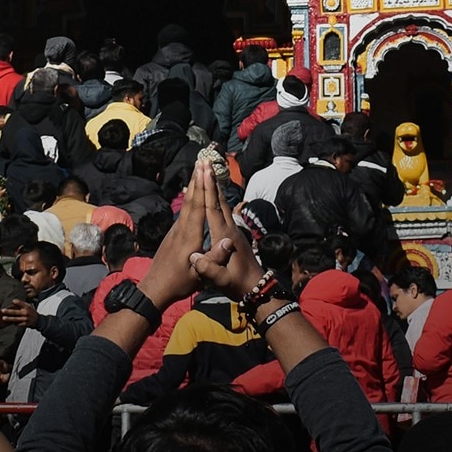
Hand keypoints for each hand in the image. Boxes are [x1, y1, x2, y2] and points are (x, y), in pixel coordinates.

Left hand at [0, 299, 36, 329]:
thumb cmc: (31, 311)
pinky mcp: (25, 324)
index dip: (17, 302)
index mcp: (27, 307)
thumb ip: (22, 304)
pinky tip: (10, 322)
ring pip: (16, 319)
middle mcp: (26, 313)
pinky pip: (18, 324)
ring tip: (3, 318)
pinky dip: (14, 323)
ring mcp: (25, 319)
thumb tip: (13, 302)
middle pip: (16, 312)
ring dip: (9, 319)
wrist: (38, 320)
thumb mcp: (28, 306)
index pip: (21, 303)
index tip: (13, 301)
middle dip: (9, 311)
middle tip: (3, 310)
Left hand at [140, 162, 214, 309]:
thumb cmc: (179, 282)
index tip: (206, 169)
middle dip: (197, 180)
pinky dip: (189, 199)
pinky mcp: (173, 235)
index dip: (203, 187)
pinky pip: (183, 212)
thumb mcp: (200, 274)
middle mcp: (181, 229)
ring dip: (192, 187)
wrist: (155, 288)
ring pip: (186, 205)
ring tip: (197, 172)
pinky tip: (190, 196)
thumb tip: (229, 240)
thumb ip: (215, 257)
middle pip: (191, 200)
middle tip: (201, 161)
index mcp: (190, 236)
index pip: (198, 207)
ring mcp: (175, 231)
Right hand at [183, 165, 262, 304]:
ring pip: (222, 205)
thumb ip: (209, 269)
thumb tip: (195, 256)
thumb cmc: (237, 285)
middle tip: (206, 163)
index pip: (212, 209)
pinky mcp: (233, 235)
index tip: (204, 172)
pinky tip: (214, 197)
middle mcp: (229, 229)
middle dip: (211, 181)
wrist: (256, 289)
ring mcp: (233, 231)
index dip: (207, 191)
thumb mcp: (221, 281)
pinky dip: (217, 200)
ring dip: (215, 188)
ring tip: (209, 173)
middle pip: (218, 201)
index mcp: (224, 237)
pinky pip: (223, 212)